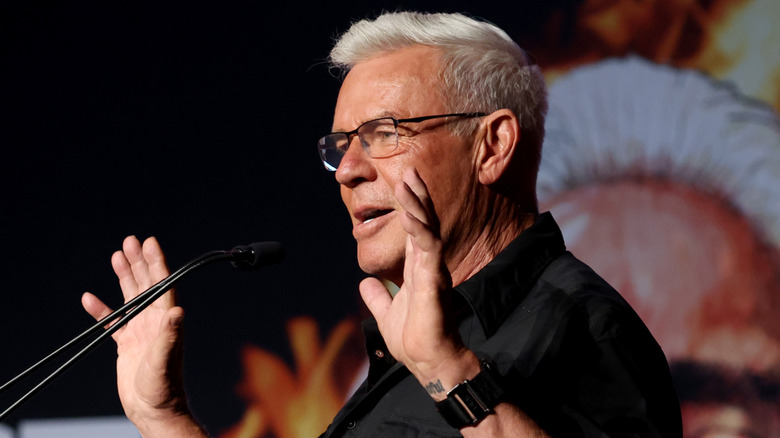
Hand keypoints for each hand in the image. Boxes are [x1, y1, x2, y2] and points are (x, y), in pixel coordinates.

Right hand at [81, 236, 202, 435]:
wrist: (153, 409)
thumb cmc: (164, 387)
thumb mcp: (166, 360)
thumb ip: (170, 336)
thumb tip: (178, 312)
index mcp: (166, 321)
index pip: (163, 284)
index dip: (157, 263)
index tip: (149, 243)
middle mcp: (155, 321)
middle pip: (146, 284)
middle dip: (139, 262)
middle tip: (130, 241)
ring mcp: (141, 331)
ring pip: (131, 297)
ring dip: (124, 277)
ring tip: (117, 256)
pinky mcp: (127, 344)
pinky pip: (112, 321)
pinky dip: (102, 309)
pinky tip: (89, 297)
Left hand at [359, 168, 478, 395]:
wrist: (428, 362)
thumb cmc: (414, 339)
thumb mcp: (387, 313)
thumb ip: (378, 297)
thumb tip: (365, 285)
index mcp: (418, 269)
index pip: (416, 230)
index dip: (411, 206)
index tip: (404, 183)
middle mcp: (428, 265)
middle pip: (424, 222)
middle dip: (417, 196)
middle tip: (410, 171)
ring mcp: (433, 271)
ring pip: (428, 229)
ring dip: (418, 205)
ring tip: (409, 182)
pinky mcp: (435, 281)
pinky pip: (429, 249)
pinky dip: (420, 230)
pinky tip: (410, 214)